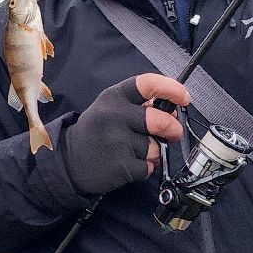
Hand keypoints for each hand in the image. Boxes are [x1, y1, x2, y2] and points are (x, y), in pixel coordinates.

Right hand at [59, 74, 189, 195]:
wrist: (69, 161)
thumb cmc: (96, 131)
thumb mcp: (109, 108)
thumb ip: (137, 105)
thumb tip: (171, 109)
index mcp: (113, 97)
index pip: (148, 84)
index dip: (171, 89)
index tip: (184, 97)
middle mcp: (114, 116)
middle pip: (159, 120)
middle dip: (173, 129)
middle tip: (173, 133)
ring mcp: (117, 142)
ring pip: (156, 147)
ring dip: (154, 152)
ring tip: (136, 151)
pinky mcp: (121, 166)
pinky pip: (149, 167)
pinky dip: (145, 167)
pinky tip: (129, 163)